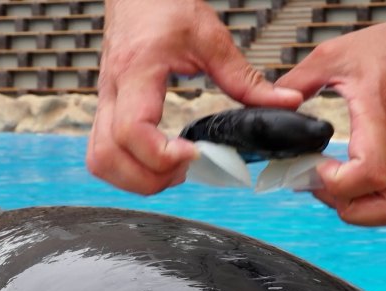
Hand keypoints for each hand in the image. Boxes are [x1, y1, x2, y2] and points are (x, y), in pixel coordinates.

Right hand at [88, 0, 303, 194]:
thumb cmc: (164, 5)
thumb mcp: (210, 38)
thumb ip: (245, 78)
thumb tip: (286, 103)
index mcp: (137, 72)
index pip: (132, 131)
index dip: (161, 156)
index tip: (194, 155)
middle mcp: (112, 92)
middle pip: (107, 157)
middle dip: (149, 178)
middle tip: (187, 167)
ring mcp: (105, 102)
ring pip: (99, 160)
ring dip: (135, 178)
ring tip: (174, 167)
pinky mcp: (107, 108)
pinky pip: (103, 151)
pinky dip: (127, 167)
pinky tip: (158, 160)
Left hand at [275, 15, 385, 225]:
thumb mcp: (335, 54)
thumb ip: (298, 81)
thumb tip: (274, 105)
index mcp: (383, 117)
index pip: (371, 173)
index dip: (338, 183)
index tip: (317, 166)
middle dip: (352, 210)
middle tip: (323, 186)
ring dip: (361, 206)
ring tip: (334, 182)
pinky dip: (367, 191)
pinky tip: (346, 169)